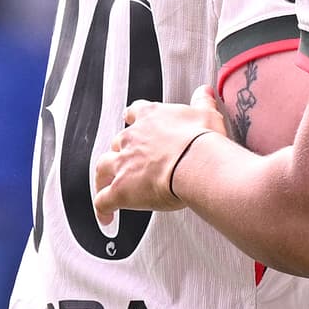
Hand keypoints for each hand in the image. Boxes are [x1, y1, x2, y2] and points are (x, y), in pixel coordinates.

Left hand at [95, 98, 214, 222]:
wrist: (196, 164)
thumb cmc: (202, 142)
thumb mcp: (206, 114)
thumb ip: (202, 102)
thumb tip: (204, 92)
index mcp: (151, 118)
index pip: (135, 112)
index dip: (133, 119)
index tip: (132, 121)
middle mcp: (133, 138)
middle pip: (117, 143)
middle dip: (121, 152)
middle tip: (127, 161)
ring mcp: (124, 164)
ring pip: (103, 168)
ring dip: (102, 178)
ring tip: (105, 187)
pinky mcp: (121, 189)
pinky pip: (104, 201)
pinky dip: (102, 209)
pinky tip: (106, 217)